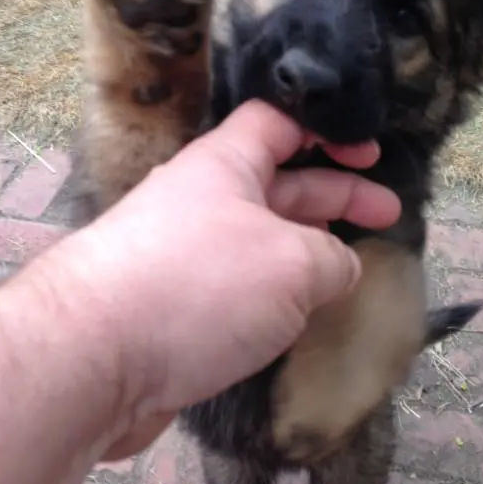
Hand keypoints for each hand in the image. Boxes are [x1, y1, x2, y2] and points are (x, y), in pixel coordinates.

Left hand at [61, 100, 400, 458]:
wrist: (93, 360)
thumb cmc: (200, 284)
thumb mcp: (292, 261)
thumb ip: (332, 258)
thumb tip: (341, 268)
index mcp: (225, 164)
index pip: (279, 123)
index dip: (328, 131)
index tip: (371, 155)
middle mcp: (204, 202)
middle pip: (282, 184)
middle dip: (337, 197)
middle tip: (389, 216)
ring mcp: (189, 256)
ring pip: (263, 242)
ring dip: (309, 252)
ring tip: (353, 273)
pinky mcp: (179, 306)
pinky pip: (242, 287)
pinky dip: (278, 295)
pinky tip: (305, 318)